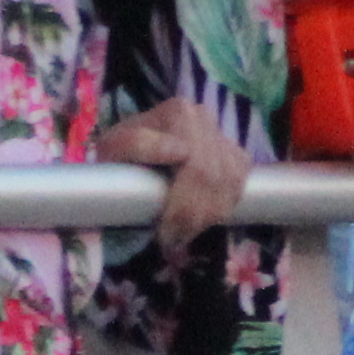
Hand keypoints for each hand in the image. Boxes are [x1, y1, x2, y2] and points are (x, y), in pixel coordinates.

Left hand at [94, 102, 249, 248]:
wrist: (135, 150)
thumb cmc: (123, 155)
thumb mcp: (113, 149)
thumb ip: (135, 145)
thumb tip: (179, 152)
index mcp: (178, 113)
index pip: (194, 165)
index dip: (182, 205)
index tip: (164, 234)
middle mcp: (206, 118)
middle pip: (211, 176)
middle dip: (195, 215)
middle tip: (175, 242)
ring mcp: (223, 135)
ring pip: (229, 182)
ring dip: (210, 215)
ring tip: (186, 234)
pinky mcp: (237, 153)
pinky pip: (240, 184)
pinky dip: (225, 206)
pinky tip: (204, 218)